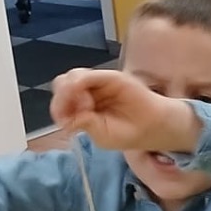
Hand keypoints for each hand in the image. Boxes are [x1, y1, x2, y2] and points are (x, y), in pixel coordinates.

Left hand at [49, 69, 200, 154]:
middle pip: (62, 85)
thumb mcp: (101, 135)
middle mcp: (86, 92)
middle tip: (74, 112)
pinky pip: (90, 75)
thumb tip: (67, 118)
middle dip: (62, 99)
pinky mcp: (110, 77)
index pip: (60, 101)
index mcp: (80, 107)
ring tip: (86, 106)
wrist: (152, 127)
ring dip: (71, 92)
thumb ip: (84, 124)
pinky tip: (85, 98)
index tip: (65, 121)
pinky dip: (81, 83)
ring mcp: (98, 83)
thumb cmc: (126, 133)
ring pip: (72, 77)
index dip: (59, 108)